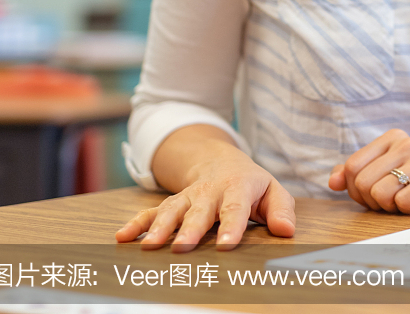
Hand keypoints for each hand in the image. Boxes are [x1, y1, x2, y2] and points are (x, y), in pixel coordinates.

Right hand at [115, 128, 294, 252]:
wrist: (222, 162)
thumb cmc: (253, 185)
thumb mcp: (273, 191)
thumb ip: (281, 210)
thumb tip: (286, 230)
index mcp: (238, 188)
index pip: (236, 208)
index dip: (232, 226)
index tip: (226, 243)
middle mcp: (210, 192)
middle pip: (200, 211)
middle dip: (190, 229)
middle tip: (182, 247)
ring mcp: (188, 197)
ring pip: (172, 210)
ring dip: (159, 228)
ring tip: (149, 247)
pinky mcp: (172, 203)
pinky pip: (152, 211)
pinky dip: (137, 223)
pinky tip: (122, 237)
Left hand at [328, 129, 409, 213]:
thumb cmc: (406, 188)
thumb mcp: (376, 177)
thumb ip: (350, 176)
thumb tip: (333, 182)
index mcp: (392, 137)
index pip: (352, 166)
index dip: (356, 190)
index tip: (374, 192)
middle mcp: (409, 142)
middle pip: (364, 182)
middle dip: (373, 201)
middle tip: (391, 199)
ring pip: (381, 193)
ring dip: (389, 207)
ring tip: (404, 200)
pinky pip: (402, 202)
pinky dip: (407, 210)